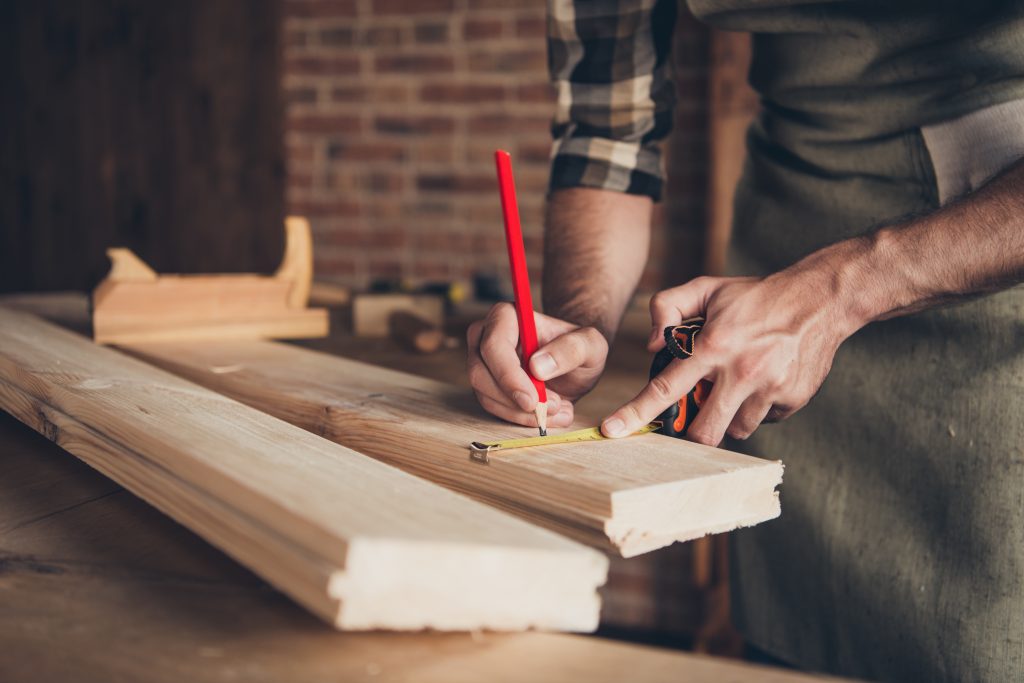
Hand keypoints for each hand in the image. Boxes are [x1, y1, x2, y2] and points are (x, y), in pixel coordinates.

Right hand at [467, 302, 608, 428]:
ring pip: (485, 395)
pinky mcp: (485, 384)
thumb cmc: (579, 348)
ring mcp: (481, 361)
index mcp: (507, 316)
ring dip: (520, 413)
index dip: (509, 376)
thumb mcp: (591, 345)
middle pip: (480, 373)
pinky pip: (492, 407)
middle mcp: (486, 336)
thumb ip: (571, 349)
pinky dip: (519, 418)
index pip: (494, 346)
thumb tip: (537, 367)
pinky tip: (546, 415)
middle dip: (514, 400)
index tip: (532, 400)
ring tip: (557, 411)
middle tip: (549, 409)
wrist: (573, 365)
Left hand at [601, 271, 855, 445]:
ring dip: (727, 417)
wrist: (820, 300)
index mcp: (713, 346)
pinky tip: (763, 382)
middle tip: (694, 413)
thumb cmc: (756, 296)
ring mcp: (769, 389)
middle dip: (691, 431)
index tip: (611, 431)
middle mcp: (741, 372)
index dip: (635, 414)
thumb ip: (668, 307)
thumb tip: (651, 345)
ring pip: (734, 430)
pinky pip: (763, 420)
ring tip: (736, 387)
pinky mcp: (791, 400)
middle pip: (702, 432)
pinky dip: (756, 409)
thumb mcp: (707, 288)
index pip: (665, 388)